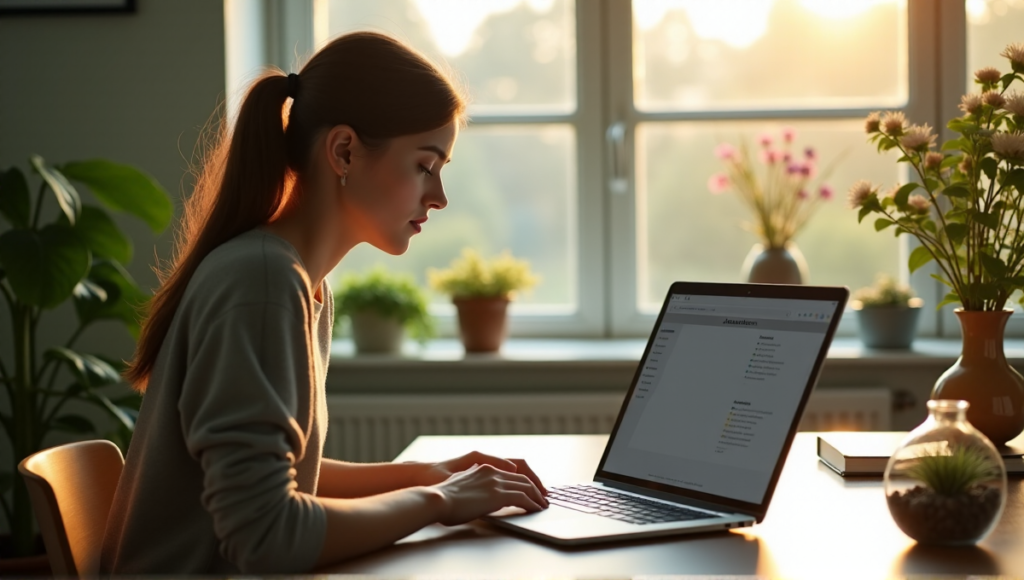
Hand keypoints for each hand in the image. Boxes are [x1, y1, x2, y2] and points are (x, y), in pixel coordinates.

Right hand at [432, 463, 547, 525]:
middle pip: (522, 477)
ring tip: (543, 505)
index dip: (524, 480)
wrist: (436, 499)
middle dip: (535, 488)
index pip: (511, 471)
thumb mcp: (459, 485)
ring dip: (537, 497)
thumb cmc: (442, 498)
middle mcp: (492, 471)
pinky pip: (524, 497)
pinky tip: (537, 509)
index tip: (530, 489)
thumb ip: (471, 484)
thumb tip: (476, 493)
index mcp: (483, 467)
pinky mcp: (498, 495)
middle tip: (542, 498)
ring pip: (526, 486)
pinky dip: (533, 503)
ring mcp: (496, 482)